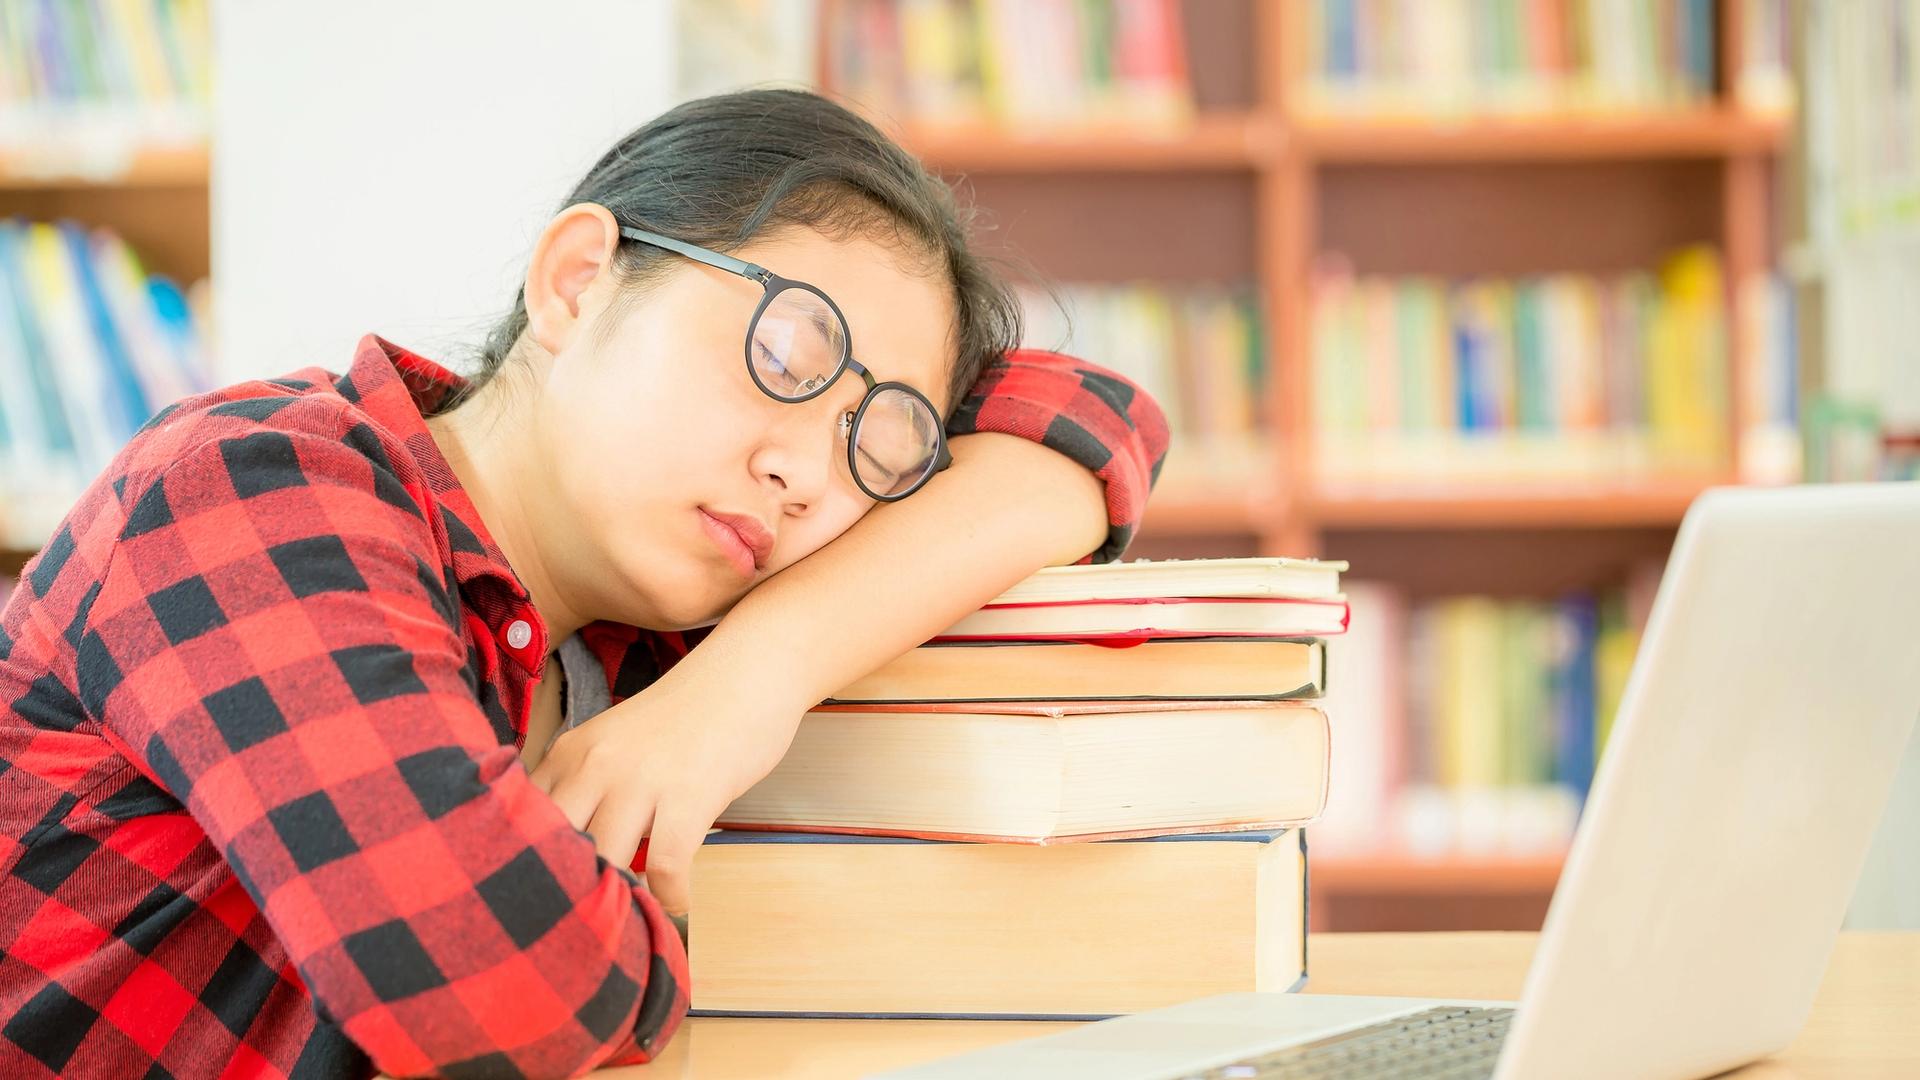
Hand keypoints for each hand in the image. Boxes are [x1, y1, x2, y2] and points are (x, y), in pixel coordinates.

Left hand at [527, 664, 803, 915]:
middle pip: (553, 849)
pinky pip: (668, 868)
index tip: (538, 901)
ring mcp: (642, 780)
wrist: (747, 672)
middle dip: (559, 893)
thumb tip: (570, 855)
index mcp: (570, 753)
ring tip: (627, 921)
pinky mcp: (689, 796)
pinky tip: (677, 903)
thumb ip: (586, 788)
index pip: (521, 822)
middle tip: (575, 927)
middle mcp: (596, 766)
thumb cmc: (686, 716)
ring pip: (605, 862)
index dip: (528, 867)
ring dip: (617, 901)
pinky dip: (671, 898)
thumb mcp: (616, 743)